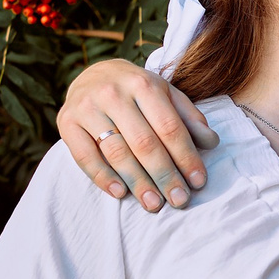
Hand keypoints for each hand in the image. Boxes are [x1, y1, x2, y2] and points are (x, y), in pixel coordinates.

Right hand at [56, 59, 218, 213]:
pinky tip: (120, 193)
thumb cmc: (136, 91)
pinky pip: (84, 156)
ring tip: (153, 204)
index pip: (169, 126)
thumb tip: (211, 142)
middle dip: (165, 175)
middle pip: (144, 142)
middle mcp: (114, 93)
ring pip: (116, 151)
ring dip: (137, 181)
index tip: (198, 182)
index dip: (185, 156)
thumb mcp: (165, 94)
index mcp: (143, 84)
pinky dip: (102, 177)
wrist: (93, 74)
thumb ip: (188, 117)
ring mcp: (87, 107)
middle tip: (179, 200)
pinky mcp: (66, 121)